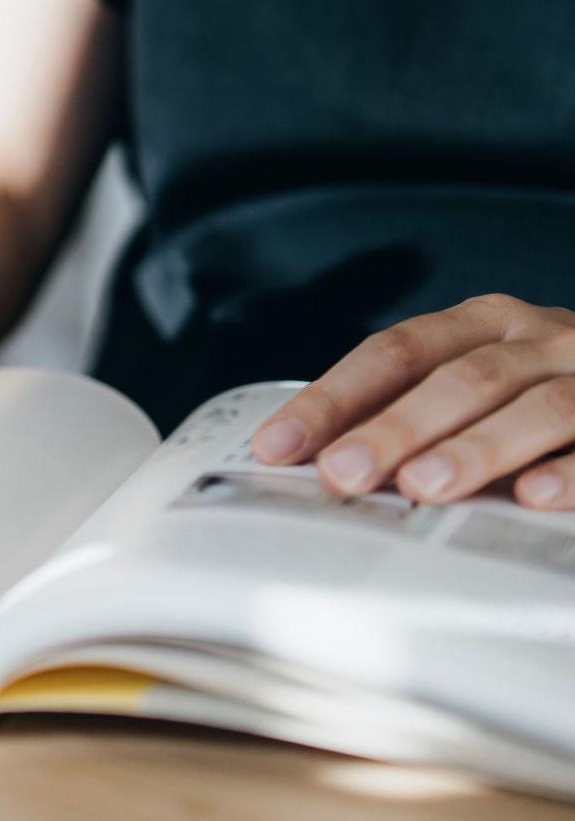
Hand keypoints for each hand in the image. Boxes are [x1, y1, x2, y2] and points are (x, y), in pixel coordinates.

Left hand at [251, 294, 574, 508]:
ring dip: (475, 448)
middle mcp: (539, 339)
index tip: (277, 446)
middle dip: (396, 427)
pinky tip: (533, 497)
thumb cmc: (539, 389)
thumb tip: (311, 463)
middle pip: (462, 379)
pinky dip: (572, 471)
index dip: (333, 397)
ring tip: (421, 487)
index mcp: (482, 323)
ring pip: (536, 406)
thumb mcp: (476, 378)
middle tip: (343, 473)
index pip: (395, 353)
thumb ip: (407, 409)